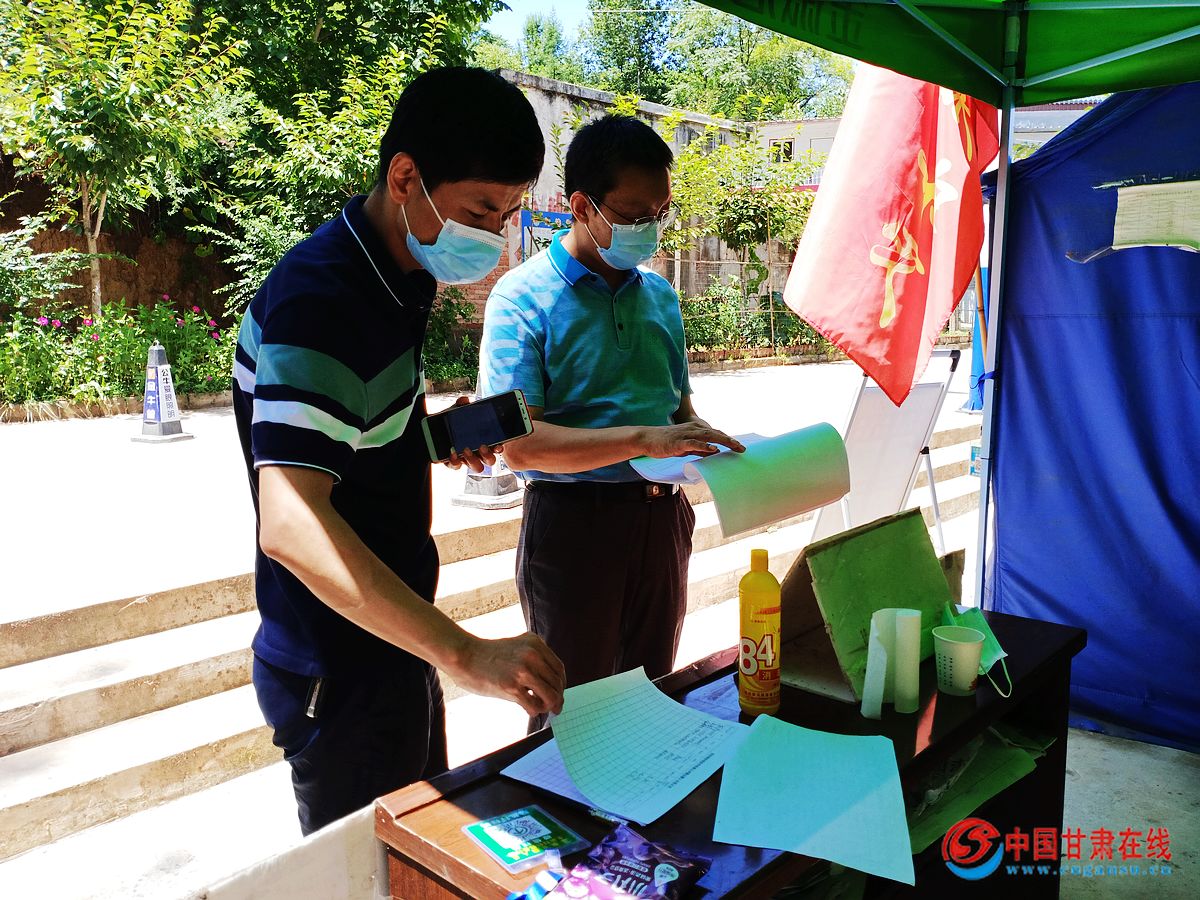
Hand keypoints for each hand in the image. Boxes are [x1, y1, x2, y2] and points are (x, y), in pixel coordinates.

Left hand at [441, 395, 501, 472]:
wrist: (431, 429)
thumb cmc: (449, 422)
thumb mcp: (456, 412)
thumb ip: (461, 406)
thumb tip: (464, 400)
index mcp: (483, 440)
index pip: (496, 447)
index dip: (499, 448)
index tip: (498, 445)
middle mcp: (477, 452)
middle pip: (490, 460)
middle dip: (488, 455)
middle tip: (482, 446)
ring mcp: (466, 459)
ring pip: (477, 467)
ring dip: (473, 460)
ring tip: (465, 450)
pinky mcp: (453, 462)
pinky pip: (457, 466)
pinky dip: (455, 461)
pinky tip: (452, 453)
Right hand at [450, 633, 565, 715]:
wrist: (464, 656)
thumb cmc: (488, 655)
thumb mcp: (517, 647)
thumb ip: (534, 659)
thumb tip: (550, 684)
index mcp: (534, 643)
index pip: (558, 668)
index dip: (561, 684)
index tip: (559, 693)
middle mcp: (532, 654)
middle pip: (557, 683)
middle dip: (558, 698)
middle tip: (556, 708)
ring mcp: (522, 670)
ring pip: (550, 696)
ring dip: (547, 706)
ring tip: (540, 708)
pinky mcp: (511, 686)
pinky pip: (534, 705)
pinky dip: (534, 711)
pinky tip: (528, 709)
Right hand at [640, 422, 744, 458]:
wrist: (647, 439)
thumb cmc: (666, 443)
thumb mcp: (686, 447)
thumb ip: (699, 450)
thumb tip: (714, 453)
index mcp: (695, 431)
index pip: (715, 434)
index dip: (728, 439)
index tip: (740, 447)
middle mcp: (692, 430)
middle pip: (715, 434)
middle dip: (730, 441)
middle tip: (743, 448)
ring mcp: (686, 435)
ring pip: (708, 436)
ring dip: (722, 441)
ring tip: (734, 446)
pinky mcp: (678, 442)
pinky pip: (693, 443)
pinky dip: (704, 446)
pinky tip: (713, 449)